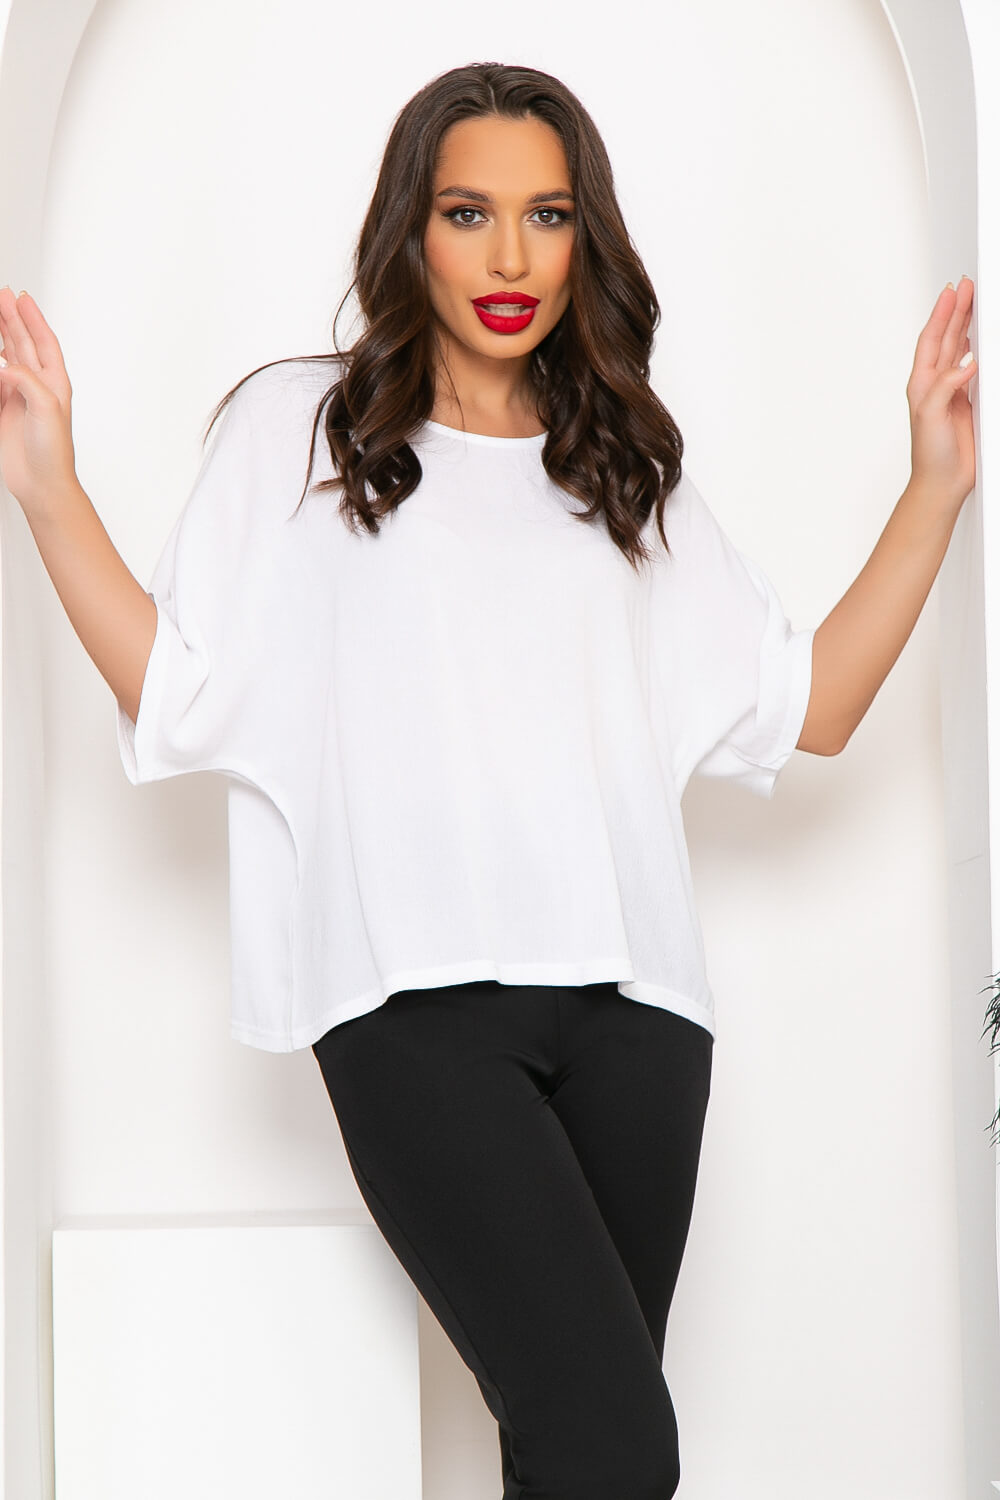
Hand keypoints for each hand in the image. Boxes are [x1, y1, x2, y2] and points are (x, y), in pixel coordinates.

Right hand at [0, 288, 78, 516]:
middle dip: (12, 318)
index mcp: (55, 384)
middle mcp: (38, 387)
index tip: (22, 298)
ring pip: (8, 357)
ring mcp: (20, 397)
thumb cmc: (53, 453)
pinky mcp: (4, 410)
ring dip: (1, 335)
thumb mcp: (46, 409)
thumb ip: (27, 382)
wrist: (41, 483)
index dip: (33, 319)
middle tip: (2, 295)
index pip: (44, 342)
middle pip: (24, 344)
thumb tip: (5, 367)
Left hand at [905, 276, 976, 513]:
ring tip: (973, 302)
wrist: (942, 481)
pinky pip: (973, 368)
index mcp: (921, 384)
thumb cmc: (929, 455)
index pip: (931, 340)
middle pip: (946, 338)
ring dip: (965, 325)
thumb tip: (965, 363)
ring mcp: (951, 391)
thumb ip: (945, 387)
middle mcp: (935, 384)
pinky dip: (976, 349)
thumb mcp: (930, 416)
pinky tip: (979, 339)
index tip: (952, 292)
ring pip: (959, 349)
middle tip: (967, 287)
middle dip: (956, 311)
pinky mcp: (967, 401)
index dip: (941, 314)